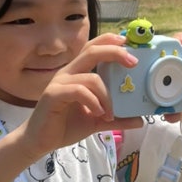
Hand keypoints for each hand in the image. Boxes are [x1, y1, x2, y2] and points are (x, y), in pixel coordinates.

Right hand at [22, 33, 142, 157]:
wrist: (41, 141)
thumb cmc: (66, 125)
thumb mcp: (97, 121)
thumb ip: (118, 118)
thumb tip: (140, 120)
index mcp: (77, 73)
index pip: (92, 48)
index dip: (109, 41)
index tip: (128, 43)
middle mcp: (68, 73)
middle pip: (92, 51)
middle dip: (114, 53)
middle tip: (133, 63)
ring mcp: (59, 83)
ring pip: (90, 78)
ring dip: (107, 96)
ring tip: (111, 114)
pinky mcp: (53, 95)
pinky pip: (79, 91)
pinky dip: (93, 101)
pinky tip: (99, 113)